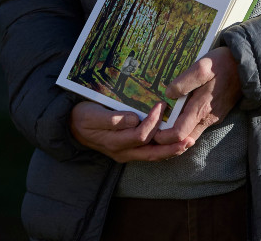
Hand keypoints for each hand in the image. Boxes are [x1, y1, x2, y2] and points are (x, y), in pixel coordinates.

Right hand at [69, 101, 185, 161]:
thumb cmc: (83, 116)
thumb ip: (112, 119)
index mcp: (114, 142)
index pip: (140, 135)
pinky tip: (175, 141)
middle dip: (171, 148)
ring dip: (171, 151)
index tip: (160, 106)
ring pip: (153, 156)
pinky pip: (149, 153)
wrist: (71, 125)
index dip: (152, 122)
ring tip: (188, 142)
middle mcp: (123, 151)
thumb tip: (132, 120)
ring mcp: (126, 153)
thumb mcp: (92, 115)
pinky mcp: (129, 150)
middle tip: (189, 139)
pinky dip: (164, 149)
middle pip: (151, 153)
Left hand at [151, 47, 241, 150]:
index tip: (151, 127)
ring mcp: (213, 117)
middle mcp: (207, 119)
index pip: (177, 134)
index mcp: (201, 110)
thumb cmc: (224, 64)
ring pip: (191, 133)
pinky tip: (180, 110)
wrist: (248, 65)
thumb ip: (184, 82)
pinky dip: (186, 123)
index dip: (161, 136)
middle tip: (154, 127)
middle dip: (167, 138)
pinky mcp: (217, 113)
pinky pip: (198, 125)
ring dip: (177, 130)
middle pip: (183, 139)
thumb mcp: (202, 66)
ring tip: (164, 118)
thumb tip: (168, 94)